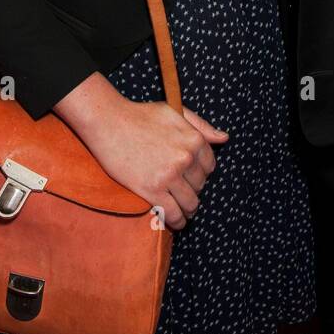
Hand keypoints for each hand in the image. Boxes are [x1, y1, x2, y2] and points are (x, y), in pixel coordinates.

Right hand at [54, 73, 228, 229]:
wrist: (109, 122)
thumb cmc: (140, 115)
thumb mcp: (175, 112)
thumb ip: (201, 126)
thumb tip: (224, 138)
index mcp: (194, 139)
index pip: (209, 167)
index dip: (200, 174)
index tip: (191, 178)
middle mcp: (186, 158)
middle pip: (200, 186)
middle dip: (193, 190)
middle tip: (182, 193)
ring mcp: (170, 175)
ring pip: (190, 203)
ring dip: (188, 210)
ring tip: (183, 212)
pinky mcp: (152, 190)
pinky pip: (173, 214)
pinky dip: (177, 221)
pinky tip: (175, 222)